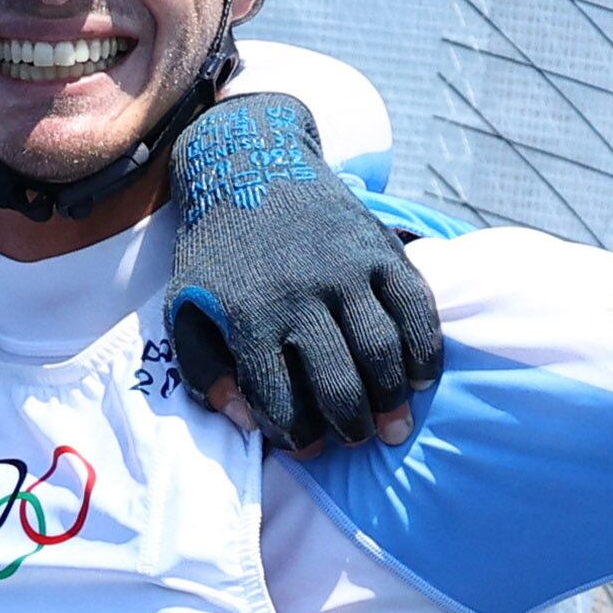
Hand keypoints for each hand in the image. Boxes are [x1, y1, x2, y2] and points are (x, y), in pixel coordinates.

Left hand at [164, 91, 441, 449]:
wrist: (251, 162)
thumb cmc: (219, 250)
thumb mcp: (186, 306)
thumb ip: (205, 369)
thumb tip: (244, 421)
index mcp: (249, 314)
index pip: (280, 398)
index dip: (298, 437)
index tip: (310, 450)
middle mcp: (301, 293)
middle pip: (338, 382)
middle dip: (351, 426)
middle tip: (357, 441)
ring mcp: (346, 269)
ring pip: (382, 351)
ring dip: (392, 399)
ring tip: (392, 425)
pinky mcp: (379, 248)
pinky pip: (415, 307)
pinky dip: (425, 349)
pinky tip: (422, 378)